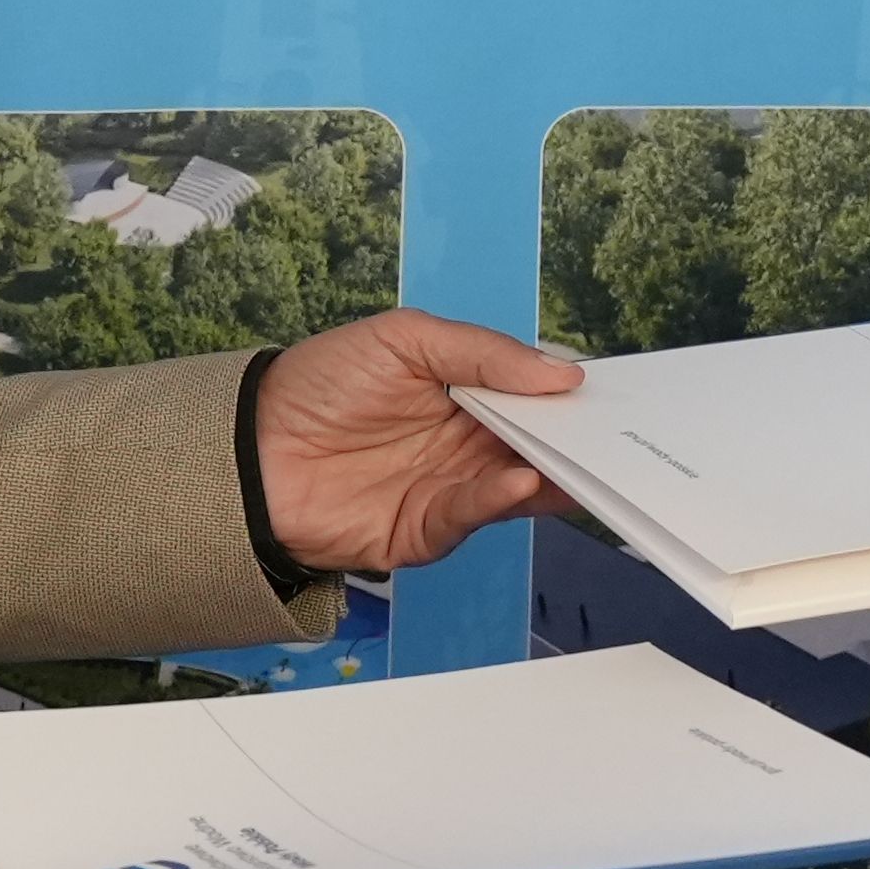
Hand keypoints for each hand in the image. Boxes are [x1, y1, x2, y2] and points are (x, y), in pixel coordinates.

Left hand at [250, 308, 579, 576]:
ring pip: (520, 482)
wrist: (252, 450)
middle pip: (536, 442)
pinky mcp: (430, 528)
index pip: (531, 394)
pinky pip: (477, 513)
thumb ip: (484, 353)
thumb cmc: (319, 383)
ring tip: (581, 460)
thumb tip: (561, 373)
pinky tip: (521, 479)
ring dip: (553, 473)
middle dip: (575, 439)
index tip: (610, 395)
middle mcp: (465, 440)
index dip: (567, 395)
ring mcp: (450, 486)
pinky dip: (503, 498)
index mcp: (465, 390)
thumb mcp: (405, 339)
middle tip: (617, 434)